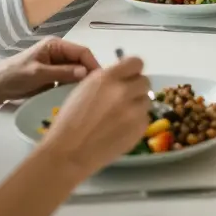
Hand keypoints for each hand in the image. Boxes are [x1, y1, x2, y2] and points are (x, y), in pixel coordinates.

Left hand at [0, 37, 100, 101]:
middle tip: (96, 92)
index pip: (82, 52)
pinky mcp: (53, 78)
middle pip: (82, 62)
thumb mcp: (38, 73)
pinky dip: (72, 90)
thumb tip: (86, 73)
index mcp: (56, 46)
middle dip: (88, 76)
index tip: (100, 81)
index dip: (93, 64)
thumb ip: (62, 72)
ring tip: (88, 98)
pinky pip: (68, 83)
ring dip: (80, 84)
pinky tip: (75, 100)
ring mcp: (57, 66)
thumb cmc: (13, 74)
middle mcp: (59, 54)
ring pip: (77, 74)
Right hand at [41, 55, 150, 170]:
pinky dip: (136, 122)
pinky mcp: (140, 128)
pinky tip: (120, 129)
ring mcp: (134, 110)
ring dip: (136, 105)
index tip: (128, 77)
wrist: (69, 152)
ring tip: (119, 117)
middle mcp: (124, 91)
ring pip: (146, 100)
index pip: (136, 62)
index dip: (132, 70)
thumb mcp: (84, 89)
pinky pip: (145, 118)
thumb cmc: (69, 121)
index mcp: (107, 78)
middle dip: (135, 89)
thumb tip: (123, 78)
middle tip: (123, 99)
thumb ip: (107, 80)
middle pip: (144, 81)